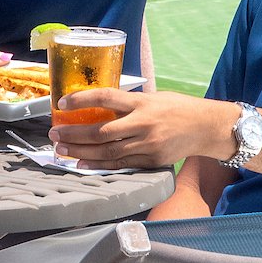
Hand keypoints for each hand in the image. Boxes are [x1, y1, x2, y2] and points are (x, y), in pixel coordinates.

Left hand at [48, 89, 217, 168]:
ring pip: (107, 151)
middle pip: (101, 131)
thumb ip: (128, 103)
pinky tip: (82, 164)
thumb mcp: (153, 97)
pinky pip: (120, 164)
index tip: (62, 102)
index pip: (106, 98)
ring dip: (81, 152)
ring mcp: (148, 145)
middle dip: (74, 134)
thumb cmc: (177, 108)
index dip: (82, 100)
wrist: (206, 127)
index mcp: (142, 103)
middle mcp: (143, 124)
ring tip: (62, 150)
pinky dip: (99, 165)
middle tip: (55, 134)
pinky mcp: (152, 161)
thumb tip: (98, 107)